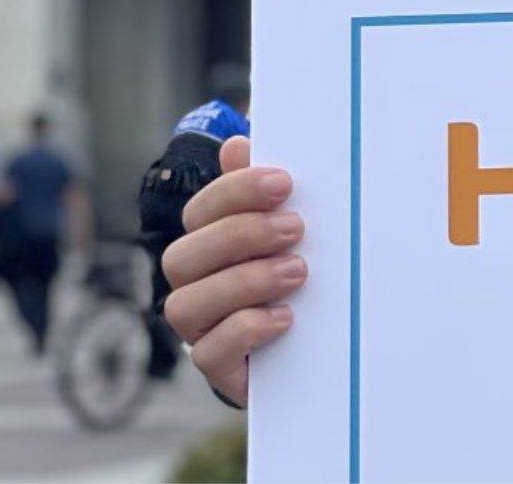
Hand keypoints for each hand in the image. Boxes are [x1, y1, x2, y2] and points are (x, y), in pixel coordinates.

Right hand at [160, 136, 304, 405]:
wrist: (330, 348)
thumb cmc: (308, 274)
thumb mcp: (298, 227)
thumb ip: (269, 191)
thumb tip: (237, 143)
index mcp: (211, 243)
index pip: (200, 212)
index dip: (234, 192)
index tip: (284, 182)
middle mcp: (197, 286)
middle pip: (182, 257)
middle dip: (239, 236)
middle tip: (295, 228)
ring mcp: (203, 330)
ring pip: (184, 306)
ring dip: (242, 283)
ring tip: (297, 272)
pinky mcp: (222, 370)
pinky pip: (207, 355)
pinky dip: (244, 331)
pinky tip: (285, 317)